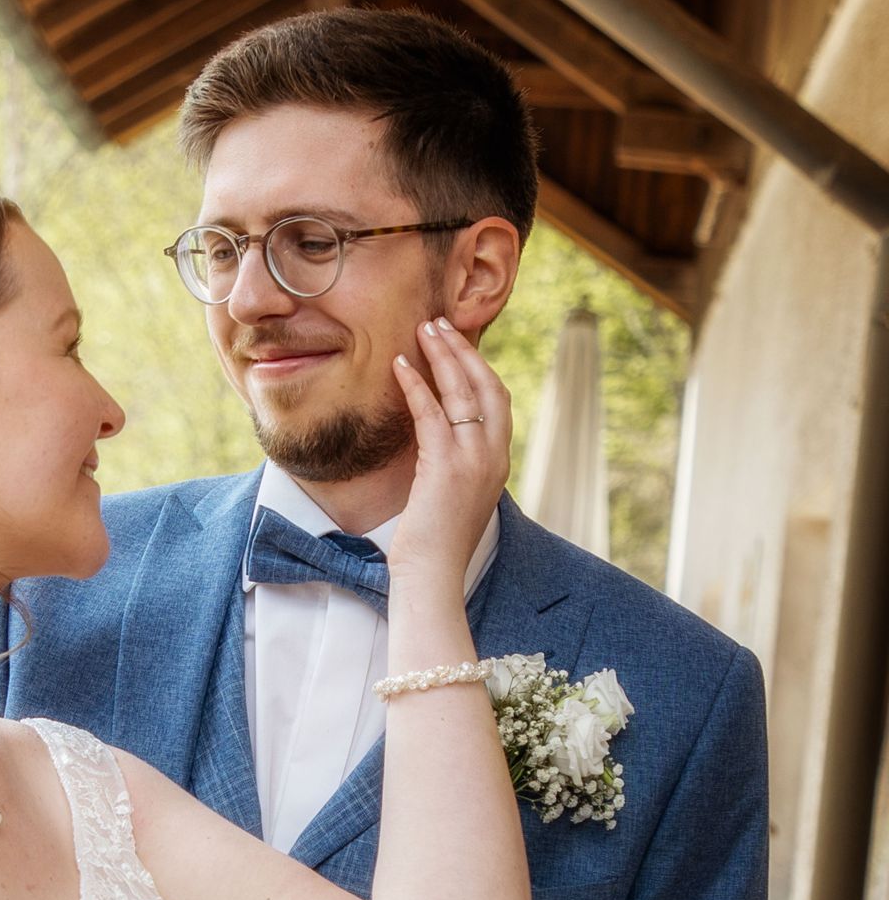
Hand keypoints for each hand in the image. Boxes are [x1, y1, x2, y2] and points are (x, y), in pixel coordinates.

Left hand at [386, 317, 511, 580]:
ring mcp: (473, 460)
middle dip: (464, 350)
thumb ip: (455, 465)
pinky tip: (400, 366)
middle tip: (440, 323)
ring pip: (463, 391)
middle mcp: (494, 456)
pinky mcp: (446, 466)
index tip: (457, 344)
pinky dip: (416, 385)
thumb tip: (436, 441)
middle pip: (487, 385)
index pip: (497, 400)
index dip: (479, 367)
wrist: (433, 576)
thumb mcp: (454, 496)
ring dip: (442, 355)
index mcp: (499, 462)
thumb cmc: (436, 544)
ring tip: (423, 330)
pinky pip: (432, 413)